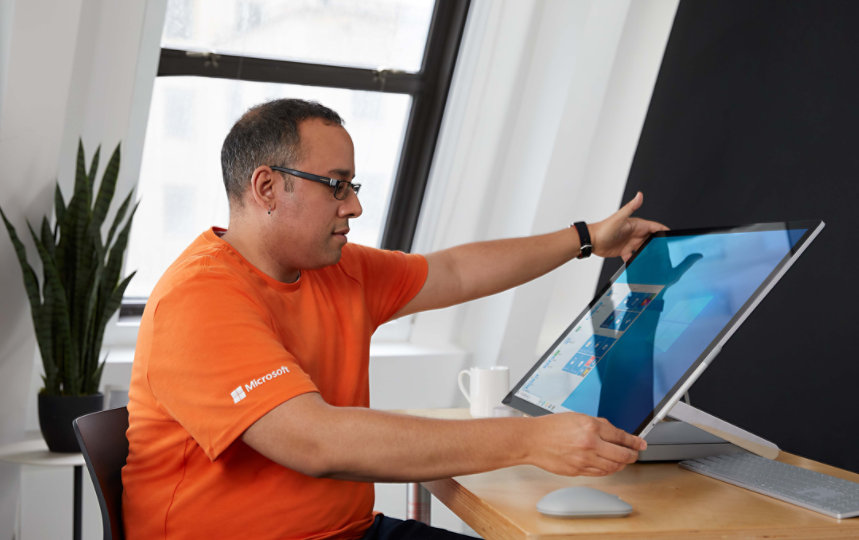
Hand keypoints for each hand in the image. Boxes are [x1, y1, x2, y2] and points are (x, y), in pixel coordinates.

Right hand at [529, 412, 645, 476]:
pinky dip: (608, 470)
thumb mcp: (577, 417)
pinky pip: (599, 473)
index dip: (634, 441)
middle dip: (632, 455)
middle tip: (635, 454)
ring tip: (623, 461)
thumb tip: (614, 433)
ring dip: (621, 465)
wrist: (532, 440)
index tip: (641, 444)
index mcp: (591, 427)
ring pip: (613, 467)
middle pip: (622, 455)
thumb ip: (598, 425)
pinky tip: (609, 466)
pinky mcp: (577, 471)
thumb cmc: (550, 427)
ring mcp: (584, 459)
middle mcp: (590, 444)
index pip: (621, 436)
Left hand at [589, 192, 667, 260]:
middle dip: (659, 244)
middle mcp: (635, 233)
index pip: (654, 227)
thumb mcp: (619, 218)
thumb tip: (640, 194)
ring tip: (656, 259)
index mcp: (636, 225)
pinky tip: (640, 263)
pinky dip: (638, 260)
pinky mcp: (624, 251)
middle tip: (667, 251)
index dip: (664, 231)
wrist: (591, 241)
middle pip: (651, 239)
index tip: (673, 236)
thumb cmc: (604, 228)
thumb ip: (631, 207)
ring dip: (649, 253)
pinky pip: (634, 256)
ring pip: (644, 248)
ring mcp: (630, 243)